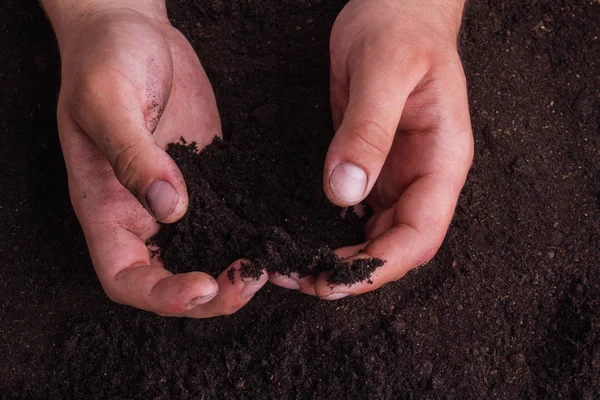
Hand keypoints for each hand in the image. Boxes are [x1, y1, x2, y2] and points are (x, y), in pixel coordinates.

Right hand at [48, 1, 266, 316]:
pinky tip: (278, 235)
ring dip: (236, 270)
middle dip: (210, 295)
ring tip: (271, 265)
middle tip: (250, 280)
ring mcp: (177, 198)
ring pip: (205, 254)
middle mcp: (141, 213)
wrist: (133, 31)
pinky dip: (250, 235)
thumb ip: (133, 155)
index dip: (160, 295)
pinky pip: (229, 217)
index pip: (125, 277)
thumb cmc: (103, 59)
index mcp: (105, 207)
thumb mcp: (108, 100)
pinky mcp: (208, 178)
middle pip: (171, 278)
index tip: (200, 287)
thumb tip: (170, 207)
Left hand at [271, 0, 472, 298]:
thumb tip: (345, 193)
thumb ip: (368, 130)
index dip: (382, 266)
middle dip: (355, 272)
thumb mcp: (384, 70)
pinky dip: (333, 232)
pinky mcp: (373, 164)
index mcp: (442, 158)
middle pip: (397, 244)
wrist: (395, 8)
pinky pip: (357, 211)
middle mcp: (424, 175)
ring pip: (376, 234)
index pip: (421, 233)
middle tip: (302, 279)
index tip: (336, 281)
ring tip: (296, 267)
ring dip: (340, 258)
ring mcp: (398, 172)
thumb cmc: (399, 28)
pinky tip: (304, 237)